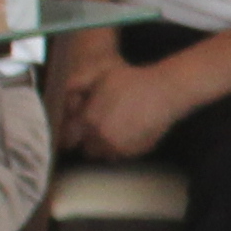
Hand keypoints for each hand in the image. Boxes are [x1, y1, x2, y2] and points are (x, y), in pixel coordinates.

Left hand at [54, 52, 178, 160]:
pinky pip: (121, 155)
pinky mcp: (135, 152)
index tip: (74, 132)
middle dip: (89, 140)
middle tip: (97, 127)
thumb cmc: (133, 81)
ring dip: (104, 146)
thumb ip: (77, 85)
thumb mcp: (101, 75)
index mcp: (89, 120)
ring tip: (113, 130)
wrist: (164, 92)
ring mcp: (119, 148)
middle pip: (86, 150)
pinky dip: (120, 148)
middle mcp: (101, 138)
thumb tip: (65, 97)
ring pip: (104, 155)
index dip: (70, 135)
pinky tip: (127, 132)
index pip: (68, 139)